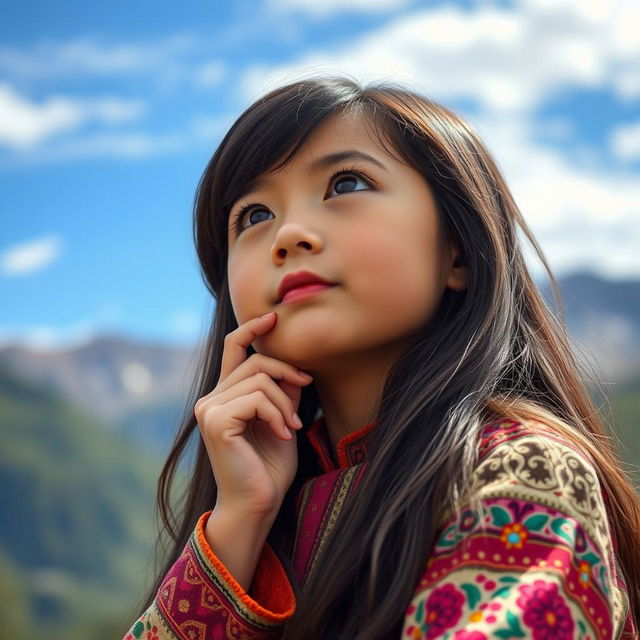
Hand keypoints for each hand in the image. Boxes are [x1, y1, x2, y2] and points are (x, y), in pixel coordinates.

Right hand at [194, 312, 312, 521]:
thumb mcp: (282, 419)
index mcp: (224, 396)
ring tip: (291, 427)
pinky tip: (283, 434)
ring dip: (285, 403)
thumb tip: (293, 366)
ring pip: (259, 380)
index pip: (233, 348)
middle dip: (287, 374)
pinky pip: (257, 399)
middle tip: (305, 394)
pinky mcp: (215, 421)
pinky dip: (278, 414)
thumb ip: (282, 392)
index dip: (252, 328)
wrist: (258, 503)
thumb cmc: (270, 465)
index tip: (273, 317)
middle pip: (255, 361)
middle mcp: (210, 399)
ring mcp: (209, 409)